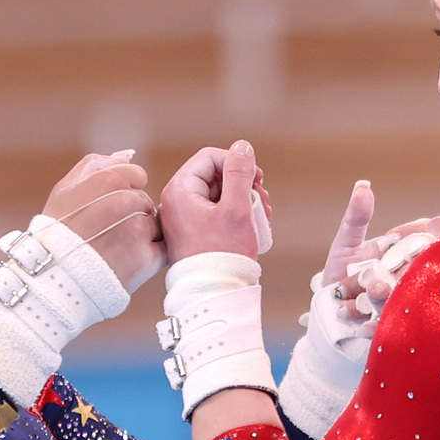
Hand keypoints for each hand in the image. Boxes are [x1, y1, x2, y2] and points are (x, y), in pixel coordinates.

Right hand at [41, 150, 164, 292]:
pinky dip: (150, 257)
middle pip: (144, 202)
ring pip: (155, 224)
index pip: (136, 176)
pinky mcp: (147, 260)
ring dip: (141, 235)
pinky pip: (162, 250)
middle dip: (132, 214)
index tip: (106, 208)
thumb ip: (96, 165)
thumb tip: (128, 155)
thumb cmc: (56, 233)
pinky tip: (128, 262)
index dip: (123, 191)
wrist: (52, 282)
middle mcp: (126, 202)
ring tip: (114, 250)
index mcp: (107, 180)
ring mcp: (138, 232)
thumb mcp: (65, 191)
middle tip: (107, 233)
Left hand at [160, 141, 269, 263]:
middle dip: (243, 183)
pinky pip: (215, 211)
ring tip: (262, 213)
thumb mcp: (236, 208)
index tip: (258, 179)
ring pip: (217, 193)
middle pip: (214, 174)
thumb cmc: (222, 254)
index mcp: (180, 190)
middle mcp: (176, 201)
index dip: (236, 163)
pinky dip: (235, 212)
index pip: (210, 157)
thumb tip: (243, 146)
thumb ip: (239, 174)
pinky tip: (253, 223)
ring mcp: (183, 217)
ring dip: (243, 198)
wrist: (213, 293)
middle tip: (263, 198)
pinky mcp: (192, 231)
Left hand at [333, 192, 439, 331]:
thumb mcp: (346, 245)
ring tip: (373, 288)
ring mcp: (400, 303)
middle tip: (391, 263)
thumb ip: (356, 219)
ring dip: (386, 294)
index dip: (422, 235)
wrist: (328, 312)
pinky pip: (385, 327)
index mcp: (405, 254)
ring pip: (400, 298)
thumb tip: (363, 186)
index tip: (403, 235)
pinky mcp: (388, 328)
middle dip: (408, 268)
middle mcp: (408, 278)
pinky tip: (363, 324)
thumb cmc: (342, 273)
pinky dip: (373, 325)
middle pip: (418, 271)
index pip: (425, 239)